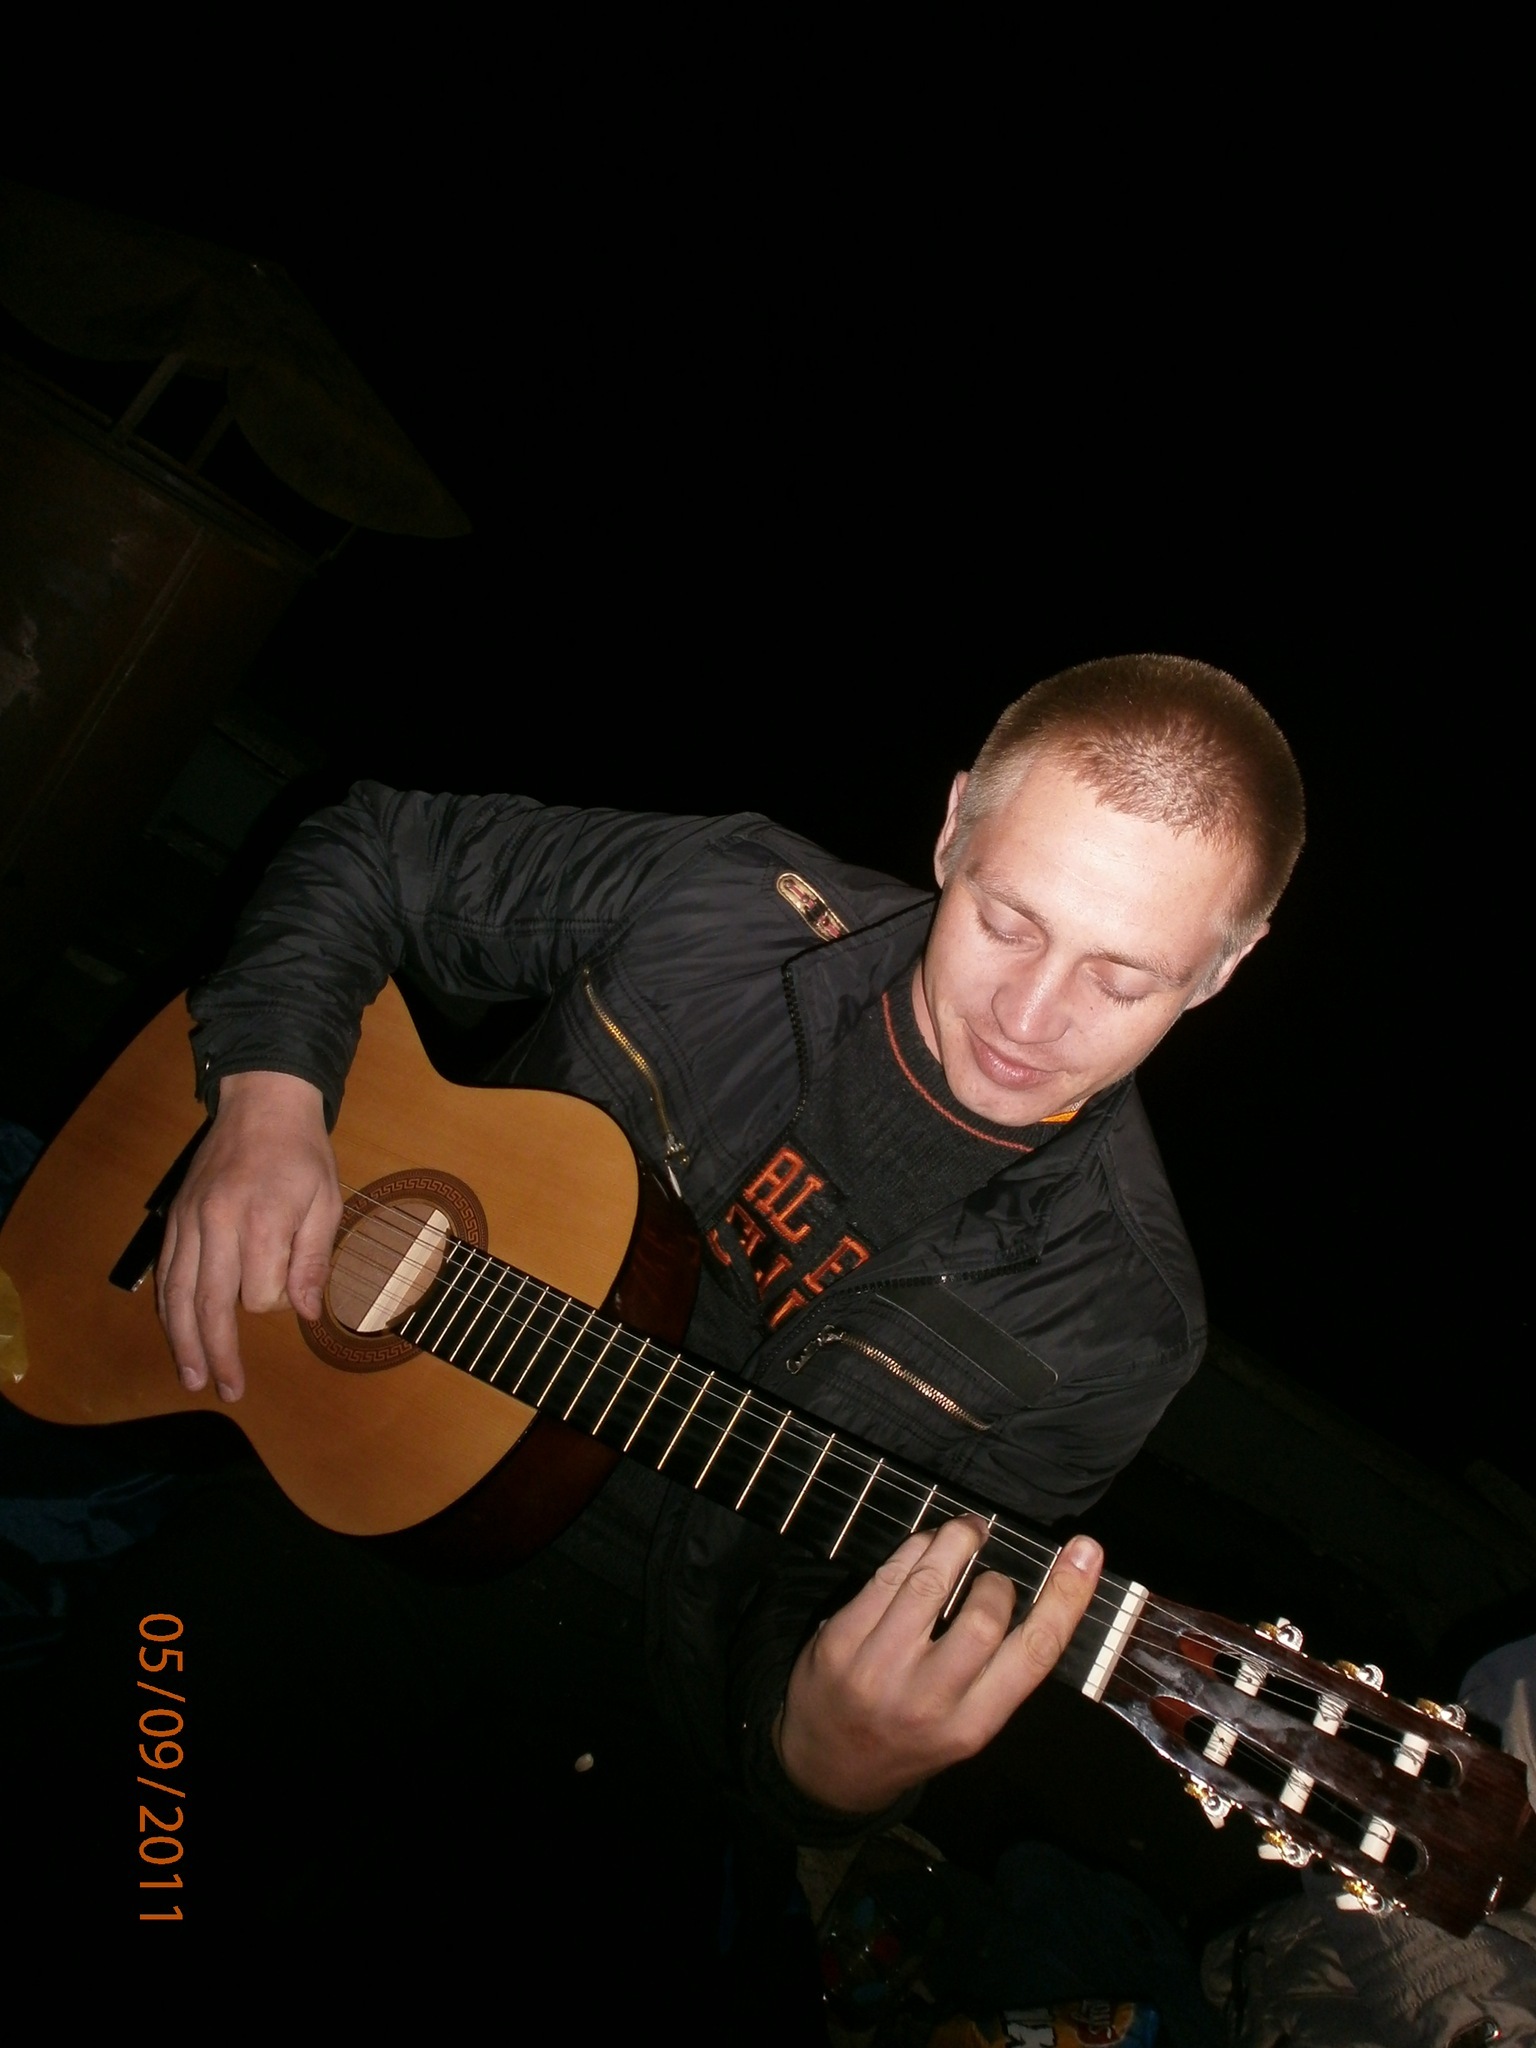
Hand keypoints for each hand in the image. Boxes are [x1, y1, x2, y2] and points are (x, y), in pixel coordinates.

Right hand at [156, 1071, 340, 1402]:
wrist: (263, 1102)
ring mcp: (189, 1220)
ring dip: (182, 1341)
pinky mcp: (176, 1217)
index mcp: (259, 1220)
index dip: (276, 1305)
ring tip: (191, 1376)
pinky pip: (165, 1271)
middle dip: (216, 1353)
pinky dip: (168, 1307)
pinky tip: (175, 1332)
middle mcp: (215, 1223)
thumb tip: (306, 1314)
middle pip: (207, 1304)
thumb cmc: (303, 1154)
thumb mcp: (327, 1202)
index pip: (258, 1293)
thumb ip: (313, 1259)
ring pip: (176, 1293)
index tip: (292, 1296)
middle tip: (225, 1389)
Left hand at [775, 1518, 1102, 1812]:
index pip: (1033, 1655)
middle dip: (995, 1582)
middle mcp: (927, 1700)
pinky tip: (926, 1547)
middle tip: (991, 1577)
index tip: (1086, 1551)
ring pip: (931, 1583)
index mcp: (971, 1726)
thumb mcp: (963, 1728)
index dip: (1066, 1598)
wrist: (824, 1770)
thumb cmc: (910, 1738)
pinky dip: (916, 1549)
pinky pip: (888, 1576)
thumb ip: (995, 1672)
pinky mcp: (840, 1639)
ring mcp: (877, 1668)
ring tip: (967, 1532)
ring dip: (957, 1543)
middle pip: (984, 1616)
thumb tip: (1035, 1593)